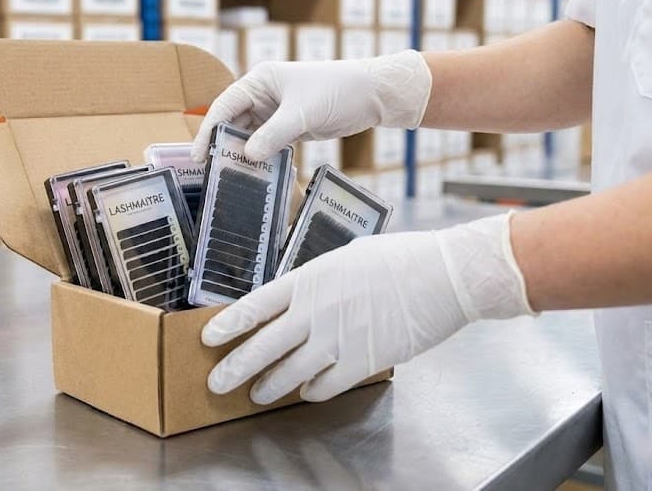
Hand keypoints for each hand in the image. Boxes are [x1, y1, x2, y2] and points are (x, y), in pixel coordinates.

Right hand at [191, 50, 432, 162]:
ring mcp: (276, 112)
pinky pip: (266, 144)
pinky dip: (260, 158)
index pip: (225, 106)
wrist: (373, 95)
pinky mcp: (289, 127)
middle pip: (233, 123)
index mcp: (260, 81)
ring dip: (241, 155)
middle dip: (222, 146)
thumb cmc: (338, 92)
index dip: (208, 130)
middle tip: (209, 172)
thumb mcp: (302, 114)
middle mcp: (263, 95)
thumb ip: (273, 135)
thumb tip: (247, 157)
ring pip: (249, 136)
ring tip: (228, 178)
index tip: (198, 155)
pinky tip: (254, 174)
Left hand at [202, 213, 534, 404]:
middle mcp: (315, 310)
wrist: (443, 275)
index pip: (255, 305)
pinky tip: (306, 392)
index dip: (228, 325)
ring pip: (288, 372)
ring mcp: (337, 337)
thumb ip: (317, 279)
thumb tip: (298, 295)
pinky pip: (325, 385)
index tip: (209, 338)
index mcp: (309, 279)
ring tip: (255, 394)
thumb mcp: (346, 257)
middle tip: (216, 382)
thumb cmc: (400, 259)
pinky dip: (311, 392)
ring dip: (268, 386)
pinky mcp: (362, 360)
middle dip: (234, 368)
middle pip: (262, 345)